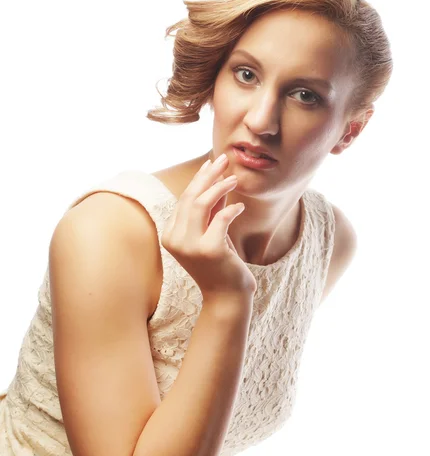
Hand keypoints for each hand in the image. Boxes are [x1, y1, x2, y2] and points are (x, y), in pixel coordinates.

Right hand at [161, 154, 256, 298]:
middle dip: (208, 175)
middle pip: (190, 198)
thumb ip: (210, 210)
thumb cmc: (219, 265)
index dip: (198, 180)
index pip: (184, 200)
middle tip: (223, 158)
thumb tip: (216, 179)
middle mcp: (175, 240)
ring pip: (201, 204)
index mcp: (170, 236)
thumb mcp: (210, 233)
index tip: (211, 165)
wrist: (226, 297)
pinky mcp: (209, 250)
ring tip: (234, 178)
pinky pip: (221, 219)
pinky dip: (232, 209)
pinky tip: (241, 206)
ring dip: (219, 187)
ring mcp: (190, 246)